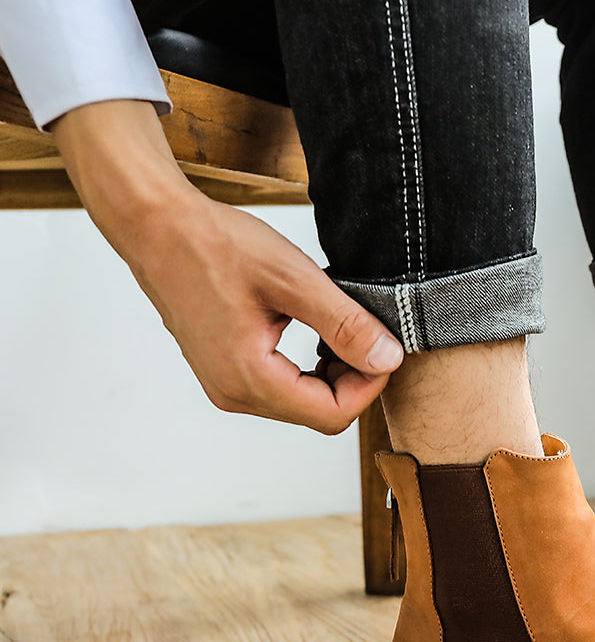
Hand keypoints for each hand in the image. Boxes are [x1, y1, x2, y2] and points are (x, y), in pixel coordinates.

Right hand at [51, 101, 403, 433]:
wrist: (158, 226)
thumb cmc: (215, 245)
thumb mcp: (295, 280)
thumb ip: (345, 325)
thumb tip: (388, 359)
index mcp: (249, 379)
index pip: (332, 415)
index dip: (369, 385)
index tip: (384, 346)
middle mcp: (234, 394)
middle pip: (319, 414)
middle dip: (354, 380)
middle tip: (369, 334)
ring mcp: (225, 385)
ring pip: (301, 402)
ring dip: (332, 373)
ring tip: (342, 328)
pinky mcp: (224, 370)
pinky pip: (281, 387)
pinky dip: (308, 367)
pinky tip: (317, 331)